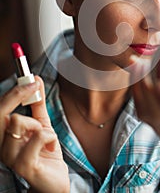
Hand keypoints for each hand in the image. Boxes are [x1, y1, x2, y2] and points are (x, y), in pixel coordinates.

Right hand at [0, 76, 69, 192]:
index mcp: (3, 135)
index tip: (31, 79)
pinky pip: (38, 136)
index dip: (13, 91)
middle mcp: (1, 145)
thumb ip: (37, 103)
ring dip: (39, 125)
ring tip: (45, 137)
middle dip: (18, 95)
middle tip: (34, 88)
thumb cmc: (44, 152)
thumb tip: (35, 80)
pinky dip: (50, 136)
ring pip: (20, 122)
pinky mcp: (24, 165)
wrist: (54, 180)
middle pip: (1, 113)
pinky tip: (50, 146)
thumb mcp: (42, 123)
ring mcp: (10, 156)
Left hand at [131, 57, 159, 191]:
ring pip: (142, 106)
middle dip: (144, 85)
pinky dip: (134, 88)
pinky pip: (138, 105)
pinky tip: (133, 72)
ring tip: (134, 62)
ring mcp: (158, 127)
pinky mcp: (150, 123)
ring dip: (136, 83)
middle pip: (153, 109)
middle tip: (140, 61)